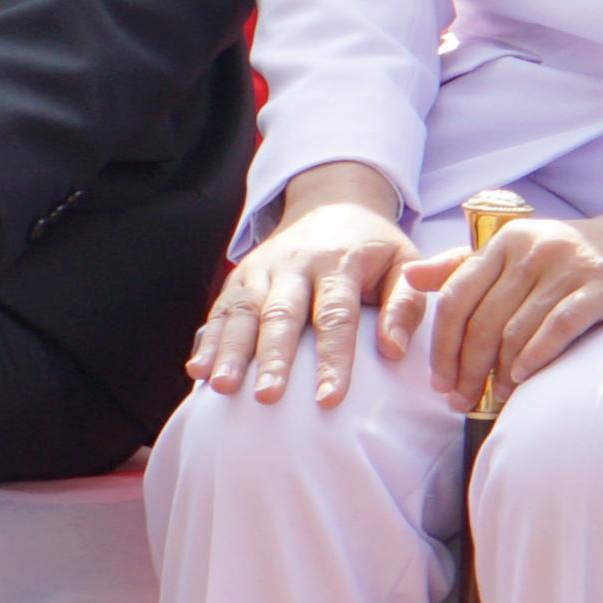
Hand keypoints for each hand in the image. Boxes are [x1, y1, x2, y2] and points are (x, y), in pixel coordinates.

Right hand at [191, 178, 419, 404]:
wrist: (332, 202)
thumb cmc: (373, 249)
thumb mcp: (403, 264)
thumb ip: (406, 304)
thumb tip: (394, 349)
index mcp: (339, 262)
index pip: (336, 316)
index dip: (333, 359)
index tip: (329, 401)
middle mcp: (295, 264)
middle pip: (281, 314)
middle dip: (273, 357)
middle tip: (267, 397)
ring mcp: (262, 269)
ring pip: (243, 311)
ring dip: (230, 350)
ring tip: (221, 386)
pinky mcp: (240, 276)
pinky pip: (220, 310)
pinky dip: (207, 340)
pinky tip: (196, 371)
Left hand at [398, 205, 602, 413]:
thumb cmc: (577, 254)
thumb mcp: (519, 251)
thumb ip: (464, 265)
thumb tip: (410, 276)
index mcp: (505, 240)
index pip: (456, 296)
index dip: (442, 344)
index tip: (438, 381)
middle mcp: (532, 248)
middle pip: (482, 319)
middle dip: (466, 368)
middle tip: (459, 401)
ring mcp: (569, 266)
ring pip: (516, 329)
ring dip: (499, 373)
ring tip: (491, 399)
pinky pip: (559, 327)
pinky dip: (536, 357)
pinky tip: (522, 380)